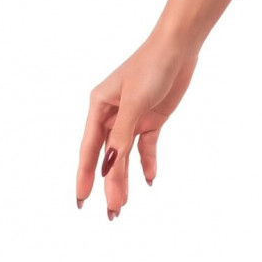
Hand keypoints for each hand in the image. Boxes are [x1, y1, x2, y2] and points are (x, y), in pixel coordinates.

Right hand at [76, 31, 200, 218]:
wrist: (179, 47)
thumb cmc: (151, 66)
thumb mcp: (135, 102)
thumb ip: (122, 135)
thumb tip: (109, 166)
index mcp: (98, 107)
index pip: (89, 148)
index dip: (85, 175)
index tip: (81, 199)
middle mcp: (112, 115)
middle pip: (107, 156)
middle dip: (108, 184)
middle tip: (111, 213)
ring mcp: (132, 118)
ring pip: (124, 155)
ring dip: (124, 179)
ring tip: (123, 205)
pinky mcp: (151, 119)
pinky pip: (145, 147)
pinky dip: (147, 163)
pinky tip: (150, 179)